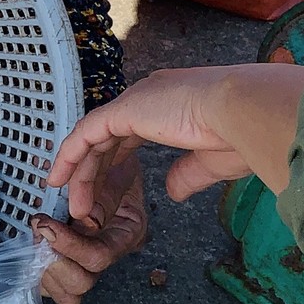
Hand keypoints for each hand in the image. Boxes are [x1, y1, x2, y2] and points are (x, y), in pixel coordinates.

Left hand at [33, 146, 146, 303]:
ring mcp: (89, 261)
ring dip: (43, 270)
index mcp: (127, 232)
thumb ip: (96, 186)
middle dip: (52, 261)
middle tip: (37, 232)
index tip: (43, 224)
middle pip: (82, 282)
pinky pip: (53, 286)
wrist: (111, 155)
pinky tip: (30, 248)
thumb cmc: (115, 159)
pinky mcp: (69, 262)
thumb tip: (72, 208)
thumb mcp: (114, 165)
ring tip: (34, 240)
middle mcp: (109, 253)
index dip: (68, 246)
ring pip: (68, 293)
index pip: (99, 257)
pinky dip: (37, 274)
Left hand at [49, 65, 303, 207]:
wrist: (245, 112)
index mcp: (171, 105)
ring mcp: (136, 100)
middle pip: (108, 136)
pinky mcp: (125, 109)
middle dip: (94, 172)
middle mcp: (149, 97)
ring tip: (75, 206)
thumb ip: (187, 173)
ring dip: (80, 172)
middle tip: (86, 205)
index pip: (131, 131)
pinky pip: (87, 134)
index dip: (114, 159)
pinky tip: (59, 179)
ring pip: (94, 137)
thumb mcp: (211, 162)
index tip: (105, 185)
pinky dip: (70, 156)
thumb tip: (172, 192)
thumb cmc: (240, 136)